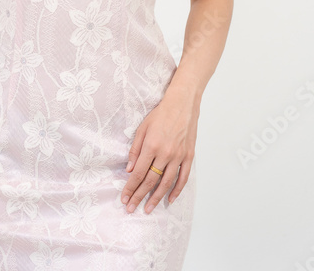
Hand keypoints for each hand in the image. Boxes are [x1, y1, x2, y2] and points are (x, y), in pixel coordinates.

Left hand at [120, 88, 198, 213]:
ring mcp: (178, 156)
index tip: (124, 198)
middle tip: (131, 208)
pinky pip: (183, 178)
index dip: (130, 187)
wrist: (182, 104)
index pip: (139, 173)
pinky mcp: (188, 156)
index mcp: (151, 145)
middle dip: (139, 196)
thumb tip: (130, 169)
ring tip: (148, 209)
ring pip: (166, 183)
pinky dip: (176, 190)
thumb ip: (135, 149)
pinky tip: (169, 199)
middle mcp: (165, 153)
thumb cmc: (160, 114)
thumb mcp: (142, 128)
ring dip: (156, 198)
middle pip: (150, 180)